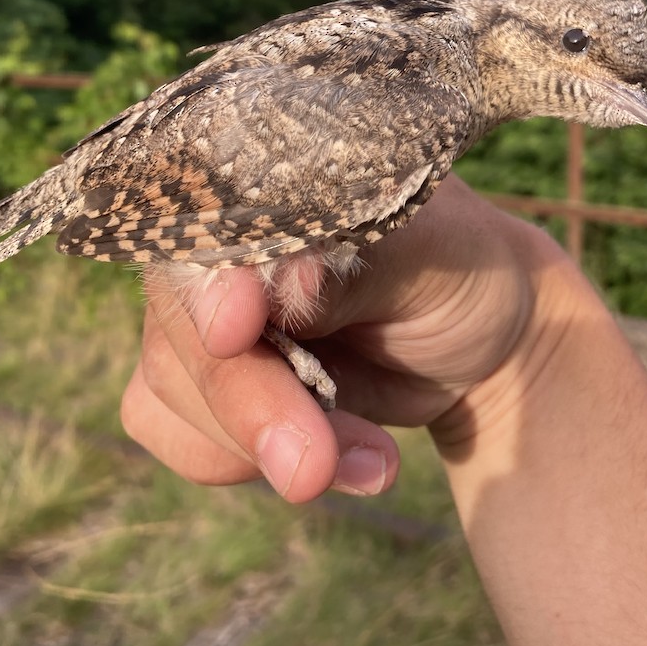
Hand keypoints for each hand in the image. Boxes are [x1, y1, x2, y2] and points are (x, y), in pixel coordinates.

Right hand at [120, 175, 552, 501]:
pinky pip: (178, 433)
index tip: (235, 332)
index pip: (201, 222)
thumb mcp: (427, 255)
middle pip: (179, 322)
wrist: (477, 333)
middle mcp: (210, 240)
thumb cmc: (452, 263)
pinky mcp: (199, 380)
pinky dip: (246, 462)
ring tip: (372, 459)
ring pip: (170, 388)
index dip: (208, 284)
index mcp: (258, 178)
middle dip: (245, 401)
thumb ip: (351, 267)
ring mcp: (196, 311)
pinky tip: (338, 463)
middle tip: (311, 467)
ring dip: (263, 443)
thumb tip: (287, 280)